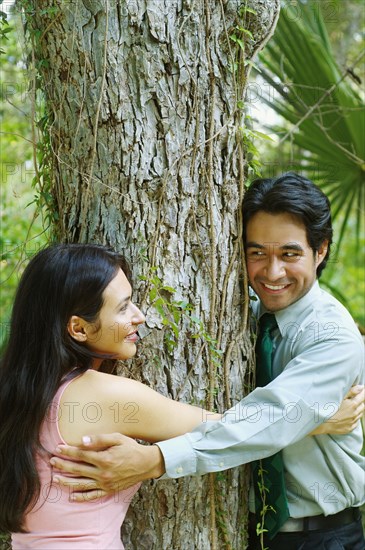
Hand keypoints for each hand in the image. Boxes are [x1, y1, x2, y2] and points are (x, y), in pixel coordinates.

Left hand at [50, 433, 164, 500]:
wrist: (146, 464)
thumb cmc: (131, 448)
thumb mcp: (117, 438)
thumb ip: (99, 439)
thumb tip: (82, 441)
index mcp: (104, 458)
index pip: (81, 455)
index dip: (68, 451)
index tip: (58, 448)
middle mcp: (103, 473)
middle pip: (78, 469)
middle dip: (63, 465)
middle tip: (51, 462)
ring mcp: (105, 483)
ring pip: (81, 484)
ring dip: (67, 482)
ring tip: (55, 479)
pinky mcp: (109, 490)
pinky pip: (93, 496)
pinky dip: (81, 497)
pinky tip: (72, 497)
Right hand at [311, 385, 363, 435]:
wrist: (321, 422)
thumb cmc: (327, 407)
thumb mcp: (339, 397)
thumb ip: (351, 391)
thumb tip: (361, 387)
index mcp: (352, 405)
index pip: (362, 397)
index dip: (363, 392)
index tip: (362, 389)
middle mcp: (354, 414)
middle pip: (363, 405)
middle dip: (361, 400)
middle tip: (356, 397)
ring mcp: (352, 422)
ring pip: (360, 414)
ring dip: (358, 409)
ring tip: (352, 406)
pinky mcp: (349, 428)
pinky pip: (356, 422)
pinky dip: (355, 417)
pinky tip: (350, 415)